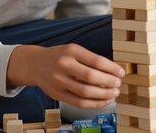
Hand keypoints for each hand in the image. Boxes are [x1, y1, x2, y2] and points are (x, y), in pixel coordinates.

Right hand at [6, 44, 123, 108]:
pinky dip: (94, 104)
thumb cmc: (59, 56)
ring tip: (113, 94)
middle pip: (91, 77)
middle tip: (117, 84)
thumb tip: (113, 71)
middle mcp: (64, 65)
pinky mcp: (57, 94)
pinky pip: (79, 103)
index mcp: (71, 51)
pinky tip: (103, 101)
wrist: (34, 64)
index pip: (96, 61)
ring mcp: (59, 81)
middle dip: (108, 82)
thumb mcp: (73, 50)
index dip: (112, 68)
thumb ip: (90, 59)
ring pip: (85, 92)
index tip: (121, 72)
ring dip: (103, 95)